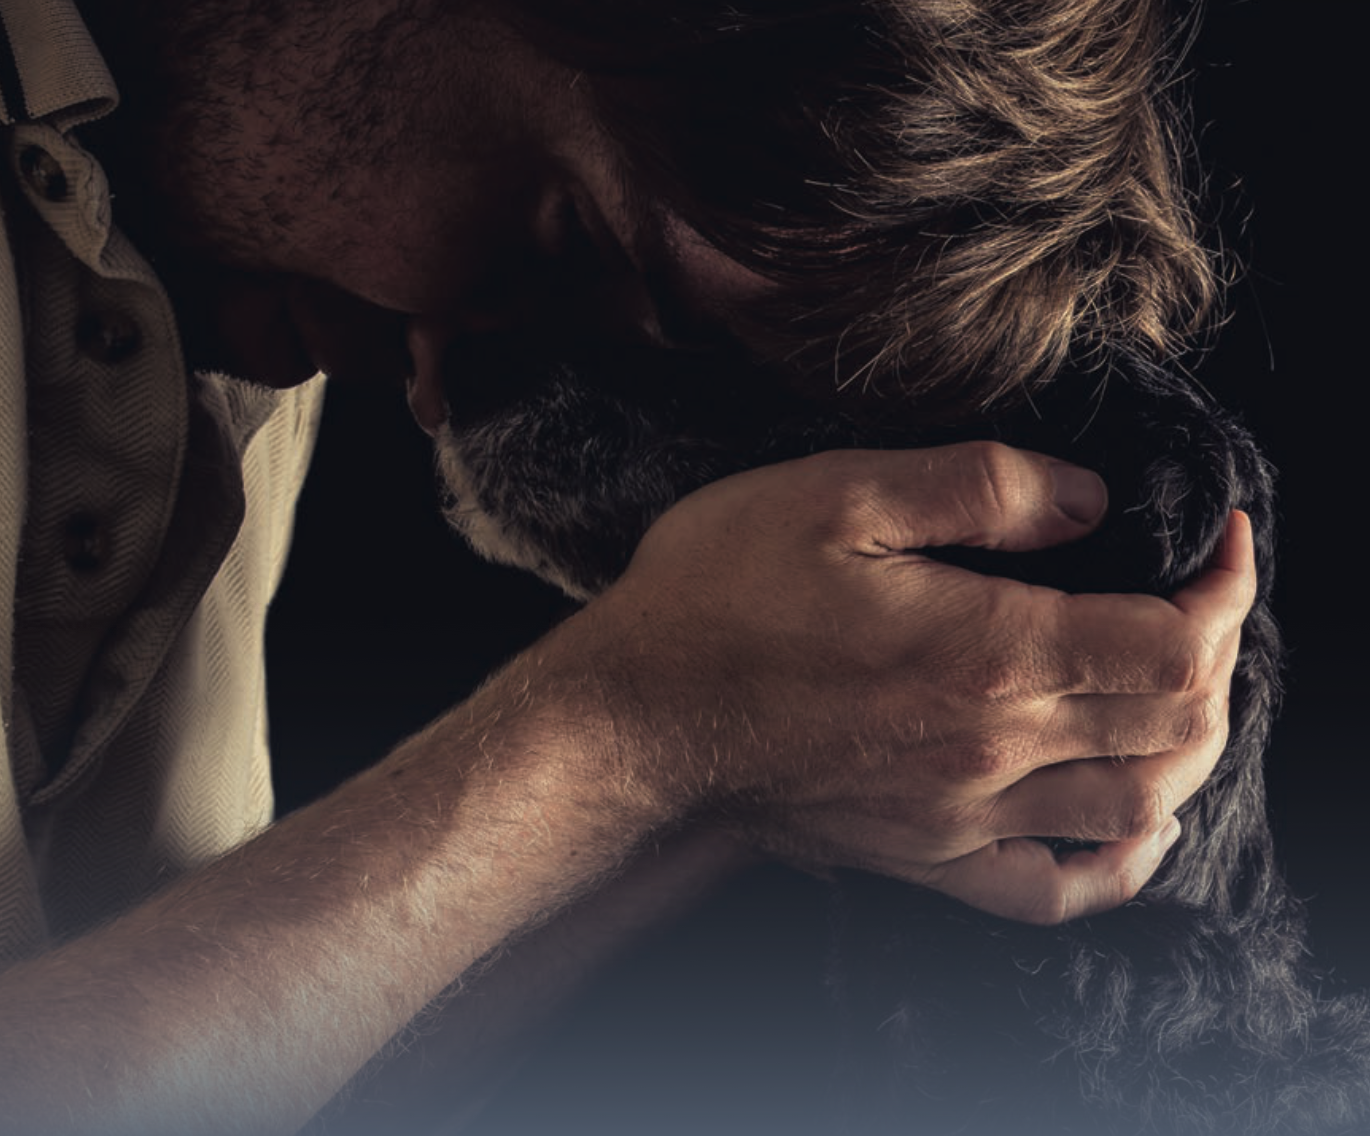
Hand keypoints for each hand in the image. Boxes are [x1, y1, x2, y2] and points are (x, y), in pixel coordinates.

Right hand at [572, 442, 1254, 924]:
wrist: (633, 723)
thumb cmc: (718, 597)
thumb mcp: (836, 495)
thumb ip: (979, 486)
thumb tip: (1091, 499)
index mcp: (988, 653)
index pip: (1175, 641)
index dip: (1223, 583)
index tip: (1219, 534)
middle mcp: (994, 749)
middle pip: (1177, 724)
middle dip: (1216, 649)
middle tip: (1193, 591)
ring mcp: (963, 816)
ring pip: (1140, 805)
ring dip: (1188, 744)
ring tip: (1172, 683)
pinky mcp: (926, 853)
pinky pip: (1057, 888)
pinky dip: (1123, 860)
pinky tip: (1133, 821)